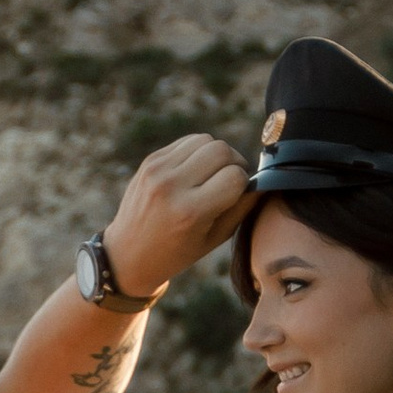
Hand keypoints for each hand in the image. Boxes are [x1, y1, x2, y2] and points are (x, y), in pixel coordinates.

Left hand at [105, 135, 253, 299]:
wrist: (128, 253)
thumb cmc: (177, 251)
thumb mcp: (215, 238)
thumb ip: (242, 207)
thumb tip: (264, 180)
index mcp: (191, 212)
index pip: (235, 177)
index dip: (244, 183)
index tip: (238, 194)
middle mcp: (172, 187)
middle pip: (222, 150)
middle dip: (234, 163)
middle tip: (230, 180)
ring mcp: (158, 170)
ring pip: (206, 140)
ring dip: (217, 154)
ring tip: (213, 174)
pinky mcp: (150, 161)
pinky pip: (187, 141)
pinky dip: (198, 151)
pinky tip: (195, 170)